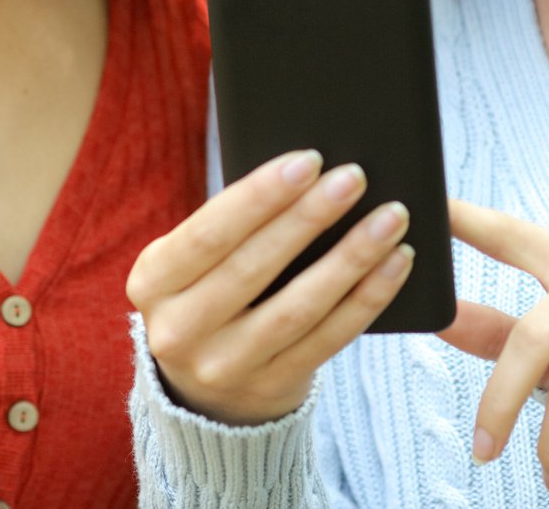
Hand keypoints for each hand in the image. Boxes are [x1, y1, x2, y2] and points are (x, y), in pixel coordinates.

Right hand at [126, 150, 416, 425]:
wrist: (204, 390)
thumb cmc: (209, 292)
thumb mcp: (191, 262)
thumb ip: (232, 226)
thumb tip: (308, 172)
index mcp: (153, 281)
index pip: (209, 232)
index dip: (260, 195)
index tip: (308, 159)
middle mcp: (179, 329)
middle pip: (254, 266)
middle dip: (309, 216)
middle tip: (354, 177)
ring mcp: (224, 366)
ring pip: (297, 307)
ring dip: (350, 259)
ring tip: (390, 219)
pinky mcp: (271, 388)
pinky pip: (328, 339)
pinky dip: (367, 299)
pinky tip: (395, 264)